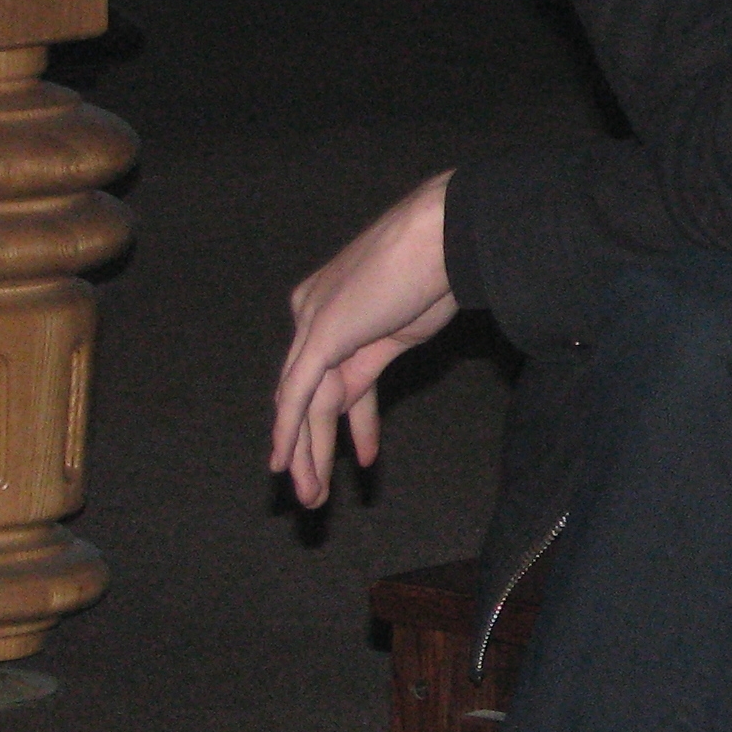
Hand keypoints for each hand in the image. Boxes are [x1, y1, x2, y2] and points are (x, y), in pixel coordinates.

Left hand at [271, 171, 456, 508]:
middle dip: (311, 445)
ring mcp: (313, 322)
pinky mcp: (321, 335)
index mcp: (333, 303)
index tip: (360, 454)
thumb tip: (378, 365)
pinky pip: (299, 395)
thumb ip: (383, 346)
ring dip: (306, 454)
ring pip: (301, 403)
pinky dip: (289, 432)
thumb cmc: (443, 261)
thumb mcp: (409, 317)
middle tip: (313, 490)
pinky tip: (286, 464)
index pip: (332, 374)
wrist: (446, 235)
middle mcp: (313, 312)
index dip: (346, 420)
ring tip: (312, 497)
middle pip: (308, 394)